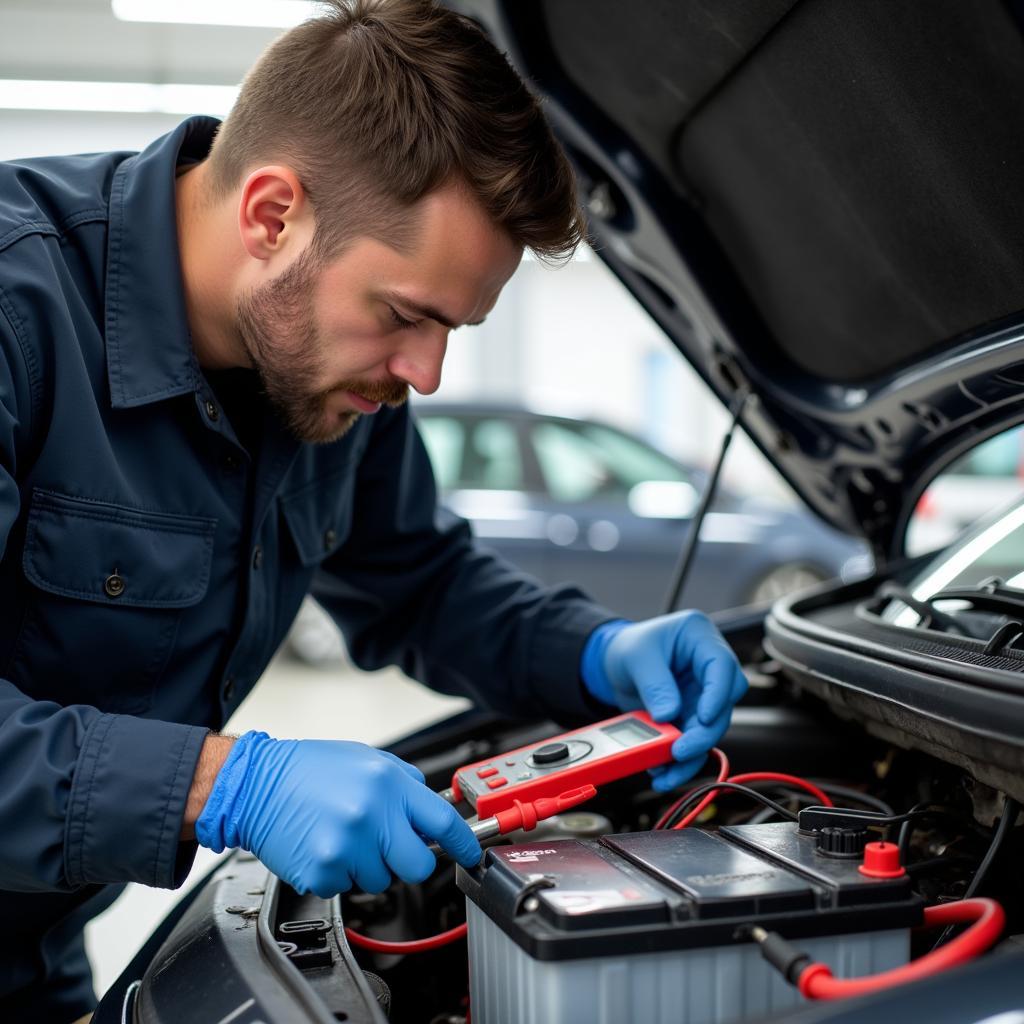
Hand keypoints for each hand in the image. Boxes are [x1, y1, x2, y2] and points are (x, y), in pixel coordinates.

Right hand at [195, 732, 480, 895]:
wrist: (255, 784)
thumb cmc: (307, 770)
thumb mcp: (366, 758)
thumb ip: (402, 784)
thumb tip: (431, 809)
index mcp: (387, 783)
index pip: (442, 820)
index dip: (463, 842)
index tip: (471, 854)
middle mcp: (372, 814)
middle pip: (418, 865)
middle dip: (407, 860)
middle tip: (385, 845)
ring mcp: (348, 846)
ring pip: (381, 880)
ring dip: (367, 865)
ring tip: (342, 836)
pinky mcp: (324, 871)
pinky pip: (347, 887)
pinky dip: (338, 873)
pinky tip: (323, 846)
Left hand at [582, 612, 747, 790]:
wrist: (613, 662)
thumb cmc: (629, 646)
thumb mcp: (636, 657)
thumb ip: (654, 684)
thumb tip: (668, 715)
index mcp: (699, 637)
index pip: (722, 665)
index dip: (718, 694)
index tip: (703, 717)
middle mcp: (707, 667)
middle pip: (723, 703)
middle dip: (704, 732)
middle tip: (681, 750)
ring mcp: (702, 693)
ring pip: (710, 728)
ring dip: (692, 754)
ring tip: (668, 772)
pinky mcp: (691, 715)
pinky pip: (692, 740)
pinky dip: (679, 759)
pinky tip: (663, 770)